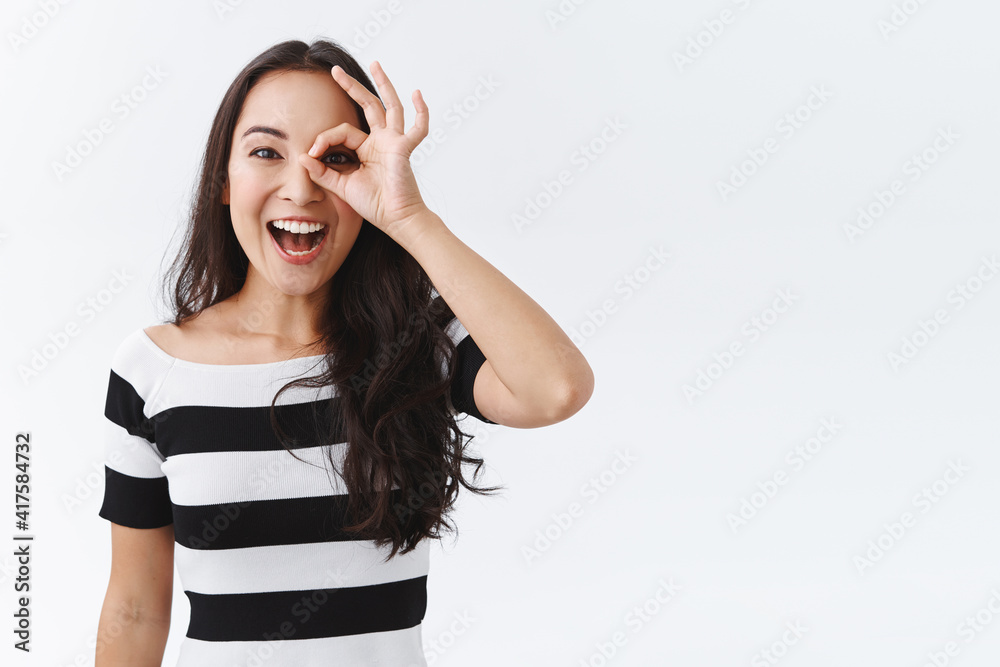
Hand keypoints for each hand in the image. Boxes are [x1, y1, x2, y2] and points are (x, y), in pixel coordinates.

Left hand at [297, 61, 429, 238]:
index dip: (324, 139)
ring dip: (383, 84)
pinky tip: (417, 93)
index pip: (343, 131)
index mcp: (366, 148)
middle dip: (351, 87)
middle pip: (366, 106)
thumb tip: (301, 157)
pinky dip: (421, 112)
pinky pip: (418, 128)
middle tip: (335, 71)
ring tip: (375, 64)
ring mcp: (394, 142)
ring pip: (389, 106)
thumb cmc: (374, 205)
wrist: (395, 219)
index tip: (311, 153)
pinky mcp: (404, 148)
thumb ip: (322, 172)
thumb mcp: (342, 186)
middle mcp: (381, 141)